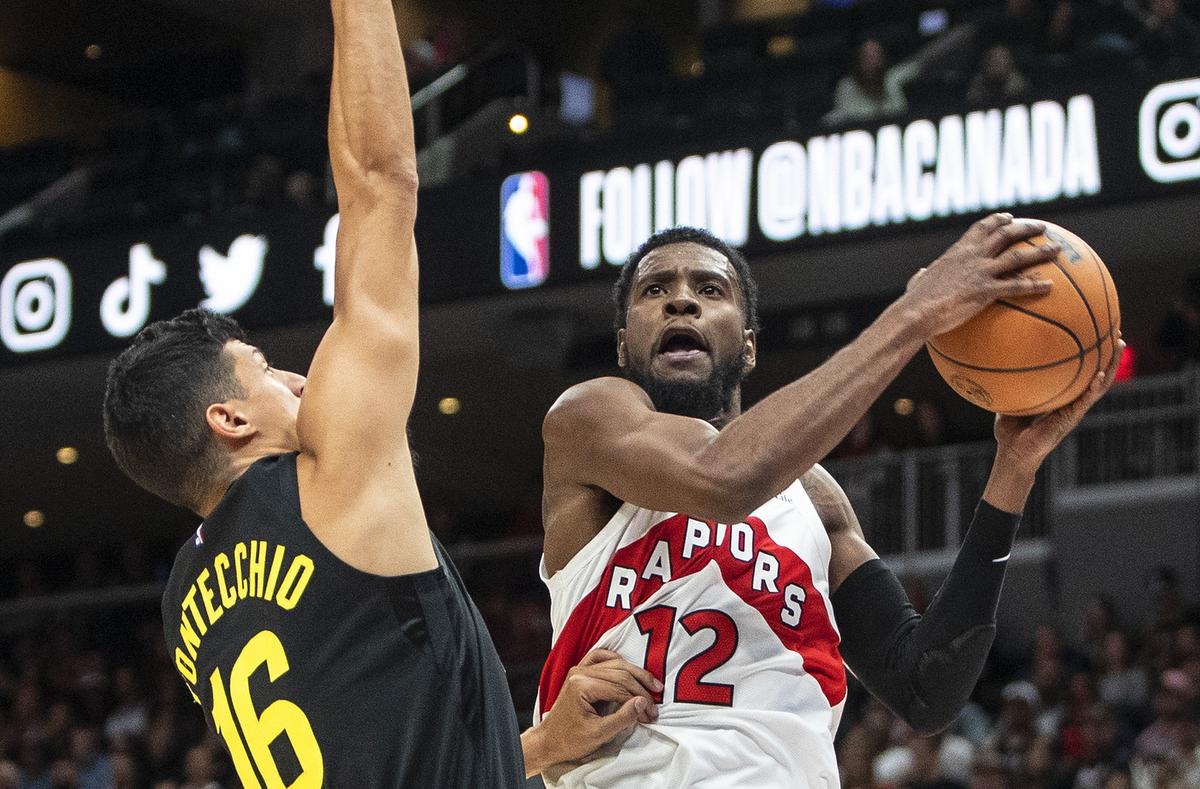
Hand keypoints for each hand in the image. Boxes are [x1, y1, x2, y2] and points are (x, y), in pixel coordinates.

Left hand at [524, 649, 661, 775]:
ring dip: (635, 675)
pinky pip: (601, 658)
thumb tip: (642, 702)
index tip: (652, 715)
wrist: (549, 741)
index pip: (620, 688)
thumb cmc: (570, 741)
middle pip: (620, 673)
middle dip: (641, 689)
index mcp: (582, 685)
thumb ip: (622, 718)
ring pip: (615, 663)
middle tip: (655, 705)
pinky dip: (617, 661)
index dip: (640, 701)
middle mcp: (580, 672)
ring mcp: (579, 669)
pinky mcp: (580, 672)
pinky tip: (629, 669)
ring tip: (652, 686)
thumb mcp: (599, 734)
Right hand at [903, 213, 1059, 337]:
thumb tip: (920, 275)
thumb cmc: (914, 300)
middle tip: (1042, 228)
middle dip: (1026, 228)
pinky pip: (1016, 285)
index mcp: (957, 251)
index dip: (998, 220)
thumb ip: (922, 276)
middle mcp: (972, 256)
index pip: (981, 227)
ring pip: (1017, 256)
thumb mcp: (918, 282)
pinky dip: (1035, 285)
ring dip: (1040, 252)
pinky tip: (1050, 287)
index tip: (1010, 217)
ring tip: (1057, 250)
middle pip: (1005, 234)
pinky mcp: (986, 290)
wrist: (917, 311)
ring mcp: (981, 272)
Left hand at [995, 337, 1124, 467]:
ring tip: (1118, 345)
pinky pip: (1084, 402)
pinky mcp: (1069, 420)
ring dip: (1111, 366)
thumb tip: (999, 359)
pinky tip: (1099, 376)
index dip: (1092, 355)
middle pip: (1098, 374)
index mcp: (1062, 396)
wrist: (1013, 453)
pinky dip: (1093, 389)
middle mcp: (1072, 401)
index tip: (1100, 332)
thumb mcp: (1011, 398)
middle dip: (1110, 353)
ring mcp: (1074, 410)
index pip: (1082, 372)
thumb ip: (1010, 382)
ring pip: (1100, 385)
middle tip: (1117, 331)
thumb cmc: (1010, 430)